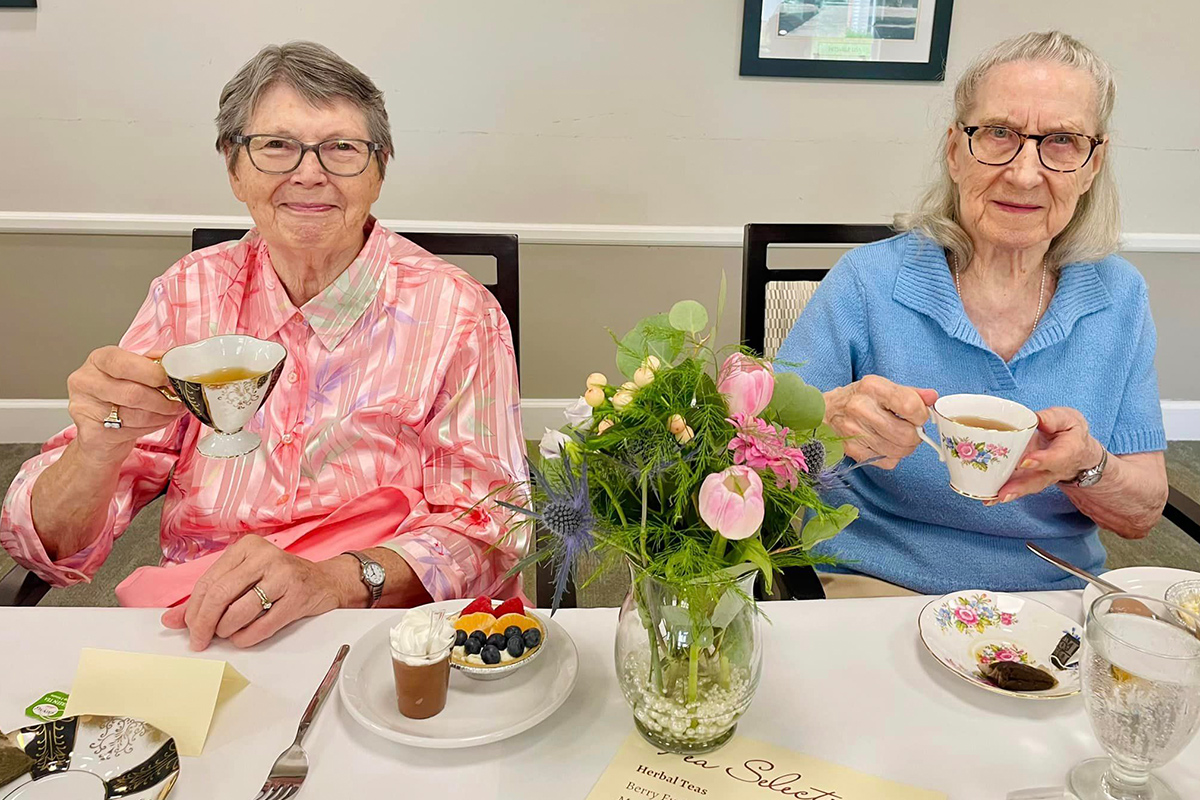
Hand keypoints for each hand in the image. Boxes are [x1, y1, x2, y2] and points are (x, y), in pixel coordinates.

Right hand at [67, 346, 185, 458]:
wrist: (98, 431)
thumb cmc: (116, 397)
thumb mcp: (131, 373)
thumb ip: (150, 363)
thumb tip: (172, 360)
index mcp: (99, 360)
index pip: (124, 364)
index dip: (153, 373)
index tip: (171, 379)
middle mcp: (86, 381)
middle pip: (133, 393)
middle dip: (163, 400)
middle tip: (178, 401)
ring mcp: (85, 407)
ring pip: (136, 415)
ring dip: (162, 415)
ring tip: (171, 412)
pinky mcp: (91, 432)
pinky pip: (131, 431)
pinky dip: (152, 427)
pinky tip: (157, 422)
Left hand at [160, 536, 362, 649]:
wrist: (326, 581)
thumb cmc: (280, 580)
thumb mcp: (244, 579)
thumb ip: (208, 597)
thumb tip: (171, 619)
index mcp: (247, 547)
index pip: (208, 581)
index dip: (192, 610)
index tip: (187, 628)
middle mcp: (264, 556)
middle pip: (219, 595)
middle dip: (203, 624)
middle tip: (199, 640)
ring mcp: (283, 575)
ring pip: (239, 611)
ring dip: (226, 631)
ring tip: (226, 635)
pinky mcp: (298, 597)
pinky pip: (262, 625)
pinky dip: (246, 637)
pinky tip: (243, 638)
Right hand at [824, 375, 938, 468]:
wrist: (824, 412)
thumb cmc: (858, 398)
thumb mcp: (882, 387)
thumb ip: (910, 393)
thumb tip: (933, 398)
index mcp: (872, 388)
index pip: (910, 406)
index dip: (921, 415)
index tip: (917, 416)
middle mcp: (861, 409)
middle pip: (906, 435)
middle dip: (915, 436)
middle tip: (910, 430)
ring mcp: (854, 432)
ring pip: (898, 451)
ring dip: (905, 448)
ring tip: (898, 437)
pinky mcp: (852, 450)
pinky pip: (886, 461)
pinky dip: (892, 456)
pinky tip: (885, 445)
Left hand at [990, 407, 1102, 504]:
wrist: (1077, 452)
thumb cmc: (1069, 432)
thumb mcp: (1068, 419)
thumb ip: (1053, 418)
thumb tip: (1036, 418)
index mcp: (1067, 451)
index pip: (1056, 458)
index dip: (1041, 460)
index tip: (1025, 461)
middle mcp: (1053, 469)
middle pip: (1038, 480)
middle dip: (1020, 487)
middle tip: (1004, 492)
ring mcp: (1040, 477)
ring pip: (1025, 487)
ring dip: (1009, 493)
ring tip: (992, 498)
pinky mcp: (1027, 479)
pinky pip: (1016, 487)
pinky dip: (1000, 493)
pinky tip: (987, 497)